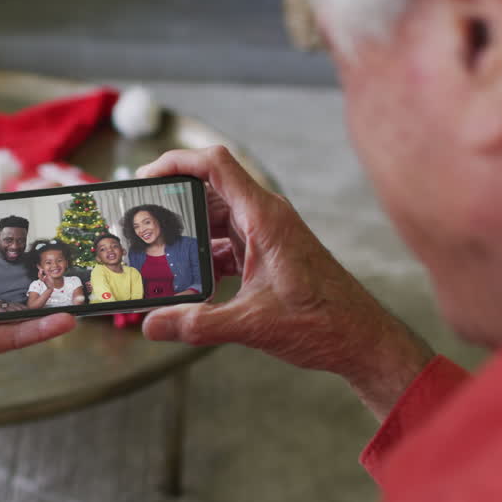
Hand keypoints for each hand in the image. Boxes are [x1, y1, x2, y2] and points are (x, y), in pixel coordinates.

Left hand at [0, 175, 76, 422]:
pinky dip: (37, 330)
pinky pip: (9, 336)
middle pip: (13, 278)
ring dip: (52, 301)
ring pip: (20, 308)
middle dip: (45, 267)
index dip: (19, 232)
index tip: (47, 214)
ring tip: (87, 288)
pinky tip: (65, 321)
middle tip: (80, 251)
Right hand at [135, 147, 434, 421]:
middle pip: (208, 190)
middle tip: (139, 220)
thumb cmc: (323, 322)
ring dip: (186, 232)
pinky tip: (186, 278)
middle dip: (172, 203)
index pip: (215, 164)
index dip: (176, 162)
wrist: (362, 340)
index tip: (145, 178)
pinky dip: (202, 254)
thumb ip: (197, 324)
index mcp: (264, 218)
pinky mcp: (268, 253)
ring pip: (215, 218)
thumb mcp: (252, 323)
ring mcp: (267, 234)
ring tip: (155, 250)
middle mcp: (265, 217)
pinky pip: (226, 241)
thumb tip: (151, 325)